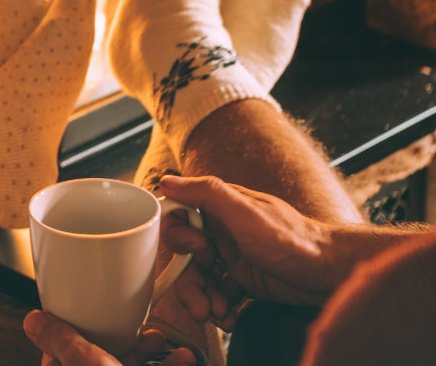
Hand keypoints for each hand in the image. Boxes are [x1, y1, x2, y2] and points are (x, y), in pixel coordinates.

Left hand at [23, 311, 195, 365]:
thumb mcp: (84, 363)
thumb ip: (60, 341)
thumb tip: (33, 321)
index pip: (58, 358)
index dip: (73, 336)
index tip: (87, 319)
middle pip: (98, 362)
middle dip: (122, 341)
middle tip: (135, 327)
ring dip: (147, 353)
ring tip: (159, 339)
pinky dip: (166, 365)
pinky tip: (181, 357)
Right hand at [158, 174, 337, 328]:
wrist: (330, 274)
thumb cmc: (293, 240)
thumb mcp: (246, 213)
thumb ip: (207, 194)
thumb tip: (168, 181)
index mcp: (220, 208)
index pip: (179, 218)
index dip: (179, 239)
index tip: (197, 251)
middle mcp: (222, 231)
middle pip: (186, 257)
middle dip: (190, 284)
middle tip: (201, 305)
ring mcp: (233, 257)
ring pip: (201, 279)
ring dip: (205, 300)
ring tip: (220, 314)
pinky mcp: (244, 280)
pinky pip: (219, 295)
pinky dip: (221, 309)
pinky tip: (231, 317)